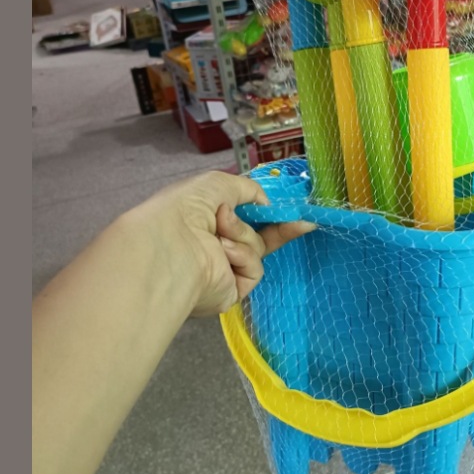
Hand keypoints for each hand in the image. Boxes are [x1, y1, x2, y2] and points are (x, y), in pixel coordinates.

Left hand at [117, 171, 312, 316]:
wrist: (169, 247)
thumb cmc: (185, 209)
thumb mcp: (217, 184)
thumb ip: (247, 189)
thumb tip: (265, 203)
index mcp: (205, 221)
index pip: (242, 216)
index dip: (265, 211)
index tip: (289, 209)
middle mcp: (214, 246)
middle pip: (258, 237)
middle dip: (281, 228)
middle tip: (304, 221)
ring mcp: (223, 269)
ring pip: (256, 248)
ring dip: (242, 235)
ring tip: (220, 233)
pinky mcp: (232, 290)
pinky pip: (253, 268)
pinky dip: (242, 256)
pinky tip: (223, 252)